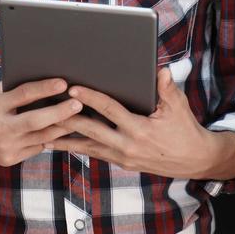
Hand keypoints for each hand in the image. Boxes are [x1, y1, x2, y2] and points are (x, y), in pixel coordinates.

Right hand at [0, 78, 84, 168]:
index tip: (63, 83)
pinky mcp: (10, 159)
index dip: (45, 88)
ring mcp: (6, 147)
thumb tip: (41, 76)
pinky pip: (37, 147)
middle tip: (78, 104)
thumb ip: (12, 88)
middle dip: (60, 112)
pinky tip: (63, 130)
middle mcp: (0, 129)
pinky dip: (50, 138)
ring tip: (78, 117)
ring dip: (62, 127)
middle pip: (37, 120)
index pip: (24, 95)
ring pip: (42, 137)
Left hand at [44, 67, 234, 180]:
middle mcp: (127, 146)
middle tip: (45, 108)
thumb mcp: (178, 107)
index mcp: (140, 129)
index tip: (72, 89)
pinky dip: (76, 146)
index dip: (90, 98)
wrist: (194, 160)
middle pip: (90, 130)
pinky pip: (93, 153)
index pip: (109, 110)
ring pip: (86, 146)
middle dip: (67, 118)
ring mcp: (122, 157)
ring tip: (41, 131)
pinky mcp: (120, 162)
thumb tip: (160, 71)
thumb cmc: (185, 128)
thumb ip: (167, 88)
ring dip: (64, 138)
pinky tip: (58, 142)